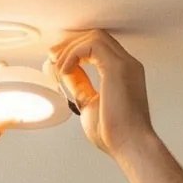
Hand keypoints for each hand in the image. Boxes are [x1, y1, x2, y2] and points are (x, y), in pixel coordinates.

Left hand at [52, 29, 157, 160]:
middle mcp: (126, 65)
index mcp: (123, 74)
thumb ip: (80, 86)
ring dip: (71, 47)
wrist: (129, 145)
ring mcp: (125, 64)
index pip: (97, 49)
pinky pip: (92, 45)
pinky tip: (65, 70)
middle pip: (96, 37)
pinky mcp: (118, 67)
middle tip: (52, 57)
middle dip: (71, 44)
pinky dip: (74, 54)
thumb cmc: (115, 135)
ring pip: (95, 36)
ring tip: (58, 64)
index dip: (75, 51)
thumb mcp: (89, 104)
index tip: (57, 60)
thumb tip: (64, 73)